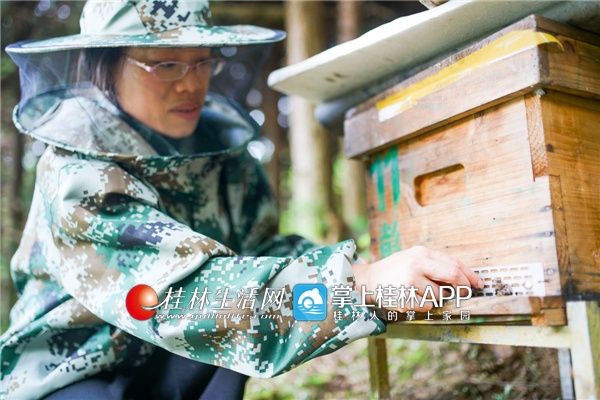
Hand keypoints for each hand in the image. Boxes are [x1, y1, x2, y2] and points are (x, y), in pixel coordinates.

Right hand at [352, 246, 483, 311]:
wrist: (369, 279)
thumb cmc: (396, 270)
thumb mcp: (415, 258)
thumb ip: (437, 264)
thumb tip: (466, 277)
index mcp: (421, 253)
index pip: (453, 263)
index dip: (469, 275)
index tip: (478, 283)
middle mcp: (416, 264)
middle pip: (452, 277)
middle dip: (462, 287)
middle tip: (464, 293)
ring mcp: (409, 281)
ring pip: (440, 295)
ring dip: (436, 297)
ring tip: (420, 291)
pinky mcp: (404, 297)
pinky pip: (428, 306)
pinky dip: (425, 305)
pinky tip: (412, 298)